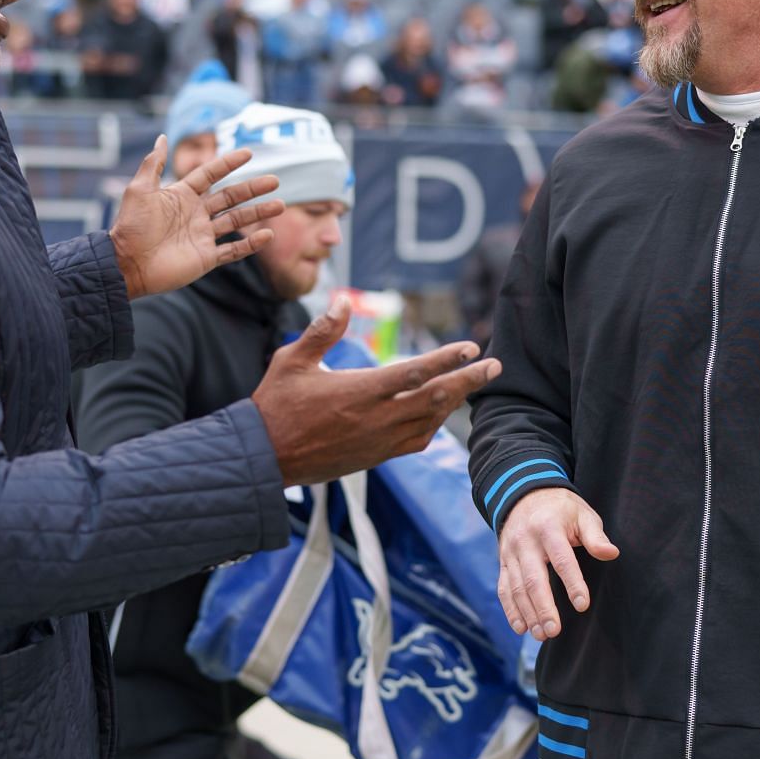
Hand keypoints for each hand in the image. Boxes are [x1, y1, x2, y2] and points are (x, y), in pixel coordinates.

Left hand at [110, 137, 283, 298]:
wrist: (126, 263)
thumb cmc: (130, 226)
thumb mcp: (140, 189)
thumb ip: (154, 163)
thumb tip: (162, 137)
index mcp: (182, 195)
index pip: (210, 175)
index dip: (228, 164)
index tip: (248, 153)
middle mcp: (195, 214)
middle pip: (230, 197)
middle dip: (253, 188)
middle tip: (275, 180)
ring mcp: (202, 236)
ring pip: (237, 221)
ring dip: (258, 213)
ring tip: (280, 205)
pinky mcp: (206, 257)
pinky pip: (233, 250)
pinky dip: (251, 244)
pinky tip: (268, 235)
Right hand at [253, 299, 500, 485]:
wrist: (264, 458)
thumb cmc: (275, 404)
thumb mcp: (292, 360)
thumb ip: (322, 330)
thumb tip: (343, 300)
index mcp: (359, 391)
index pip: (415, 372)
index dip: (447, 359)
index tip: (471, 347)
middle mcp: (375, 418)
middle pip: (435, 398)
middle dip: (469, 381)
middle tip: (495, 366)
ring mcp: (378, 441)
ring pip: (430, 420)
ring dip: (456, 402)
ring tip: (475, 383)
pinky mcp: (375, 456)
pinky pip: (415, 439)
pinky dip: (434, 424)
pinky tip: (441, 412)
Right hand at [496, 489, 617, 641]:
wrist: (524, 495)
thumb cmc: (561, 509)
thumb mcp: (582, 514)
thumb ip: (595, 536)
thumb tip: (611, 554)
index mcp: (548, 527)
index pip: (561, 559)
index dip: (572, 583)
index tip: (582, 605)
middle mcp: (525, 541)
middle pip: (533, 578)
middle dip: (543, 607)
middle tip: (554, 631)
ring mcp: (510, 552)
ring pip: (516, 587)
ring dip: (528, 613)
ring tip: (541, 635)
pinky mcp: (503, 562)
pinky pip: (504, 588)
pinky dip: (510, 610)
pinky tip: (521, 628)